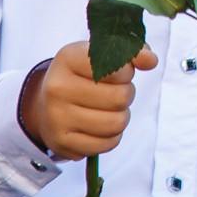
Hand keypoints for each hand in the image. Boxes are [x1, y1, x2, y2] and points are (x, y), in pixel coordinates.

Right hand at [21, 41, 159, 160]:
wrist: (45, 106)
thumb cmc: (81, 77)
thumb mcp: (100, 55)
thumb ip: (130, 52)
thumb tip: (150, 60)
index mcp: (68, 58)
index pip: (118, 68)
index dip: (126, 72)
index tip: (118, 72)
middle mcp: (58, 87)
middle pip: (121, 97)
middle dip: (126, 95)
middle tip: (114, 92)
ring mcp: (58, 117)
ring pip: (117, 123)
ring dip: (120, 116)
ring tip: (108, 109)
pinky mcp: (63, 143)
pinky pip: (108, 143)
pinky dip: (112, 136)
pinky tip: (100, 126)